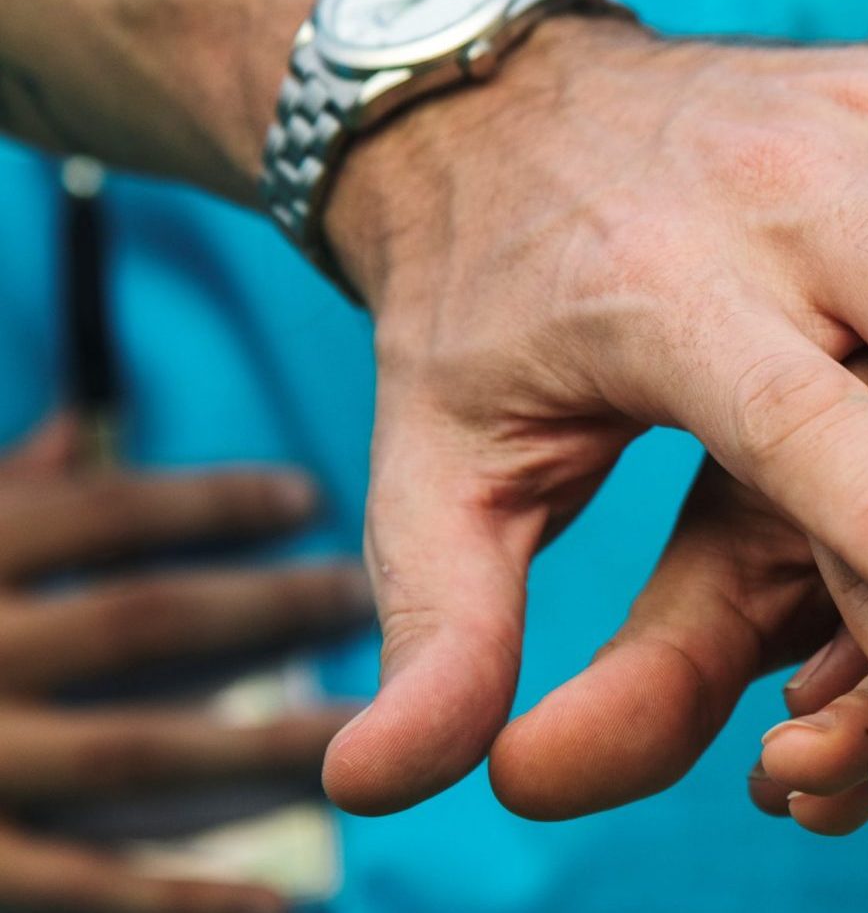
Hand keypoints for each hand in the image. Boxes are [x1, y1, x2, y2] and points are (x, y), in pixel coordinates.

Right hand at [0, 418, 368, 912]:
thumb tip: (81, 426)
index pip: (106, 514)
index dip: (213, 502)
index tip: (304, 495)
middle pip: (149, 623)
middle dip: (270, 609)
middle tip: (361, 602)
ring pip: (142, 750)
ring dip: (264, 743)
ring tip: (361, 729)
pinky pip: (88, 887)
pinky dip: (186, 899)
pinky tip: (282, 901)